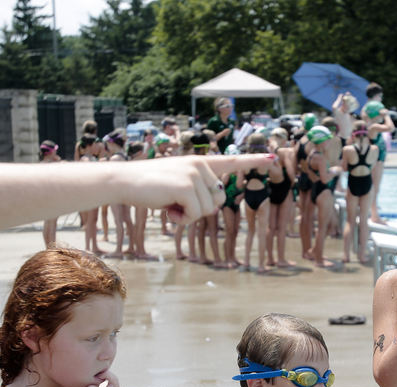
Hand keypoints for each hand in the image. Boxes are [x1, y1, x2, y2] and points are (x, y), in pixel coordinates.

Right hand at [127, 154, 273, 223]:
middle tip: (176, 204)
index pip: (231, 161)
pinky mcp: (187, 186)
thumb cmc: (148, 187)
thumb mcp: (177, 186)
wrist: (124, 181)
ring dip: (188, 215)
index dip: (253, 160)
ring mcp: (194, 174)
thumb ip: (198, 191)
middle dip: (199, 209)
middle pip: (219, 199)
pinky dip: (182, 219)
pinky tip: (168, 210)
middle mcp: (200, 165)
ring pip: (208, 209)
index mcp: (200, 163)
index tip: (272, 157)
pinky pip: (196, 213)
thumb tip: (214, 205)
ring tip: (169, 204)